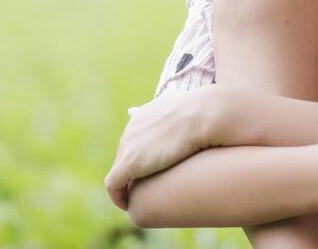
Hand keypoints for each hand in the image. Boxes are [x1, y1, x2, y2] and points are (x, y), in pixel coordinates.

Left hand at [105, 89, 222, 210]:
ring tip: (141, 198)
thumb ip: (182, 116)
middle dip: (134, 172)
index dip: (142, 157)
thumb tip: (202, 127)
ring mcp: (128, 146)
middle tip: (148, 189)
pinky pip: (113, 185)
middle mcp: (131, 129)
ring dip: (128, 185)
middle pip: (125, 155)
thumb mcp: (192, 111)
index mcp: (143, 115)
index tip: (152, 171)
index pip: (134, 139)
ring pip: (120, 171)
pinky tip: (128, 206)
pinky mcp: (128, 164)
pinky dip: (118, 196)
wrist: (201, 116)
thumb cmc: (203, 116)